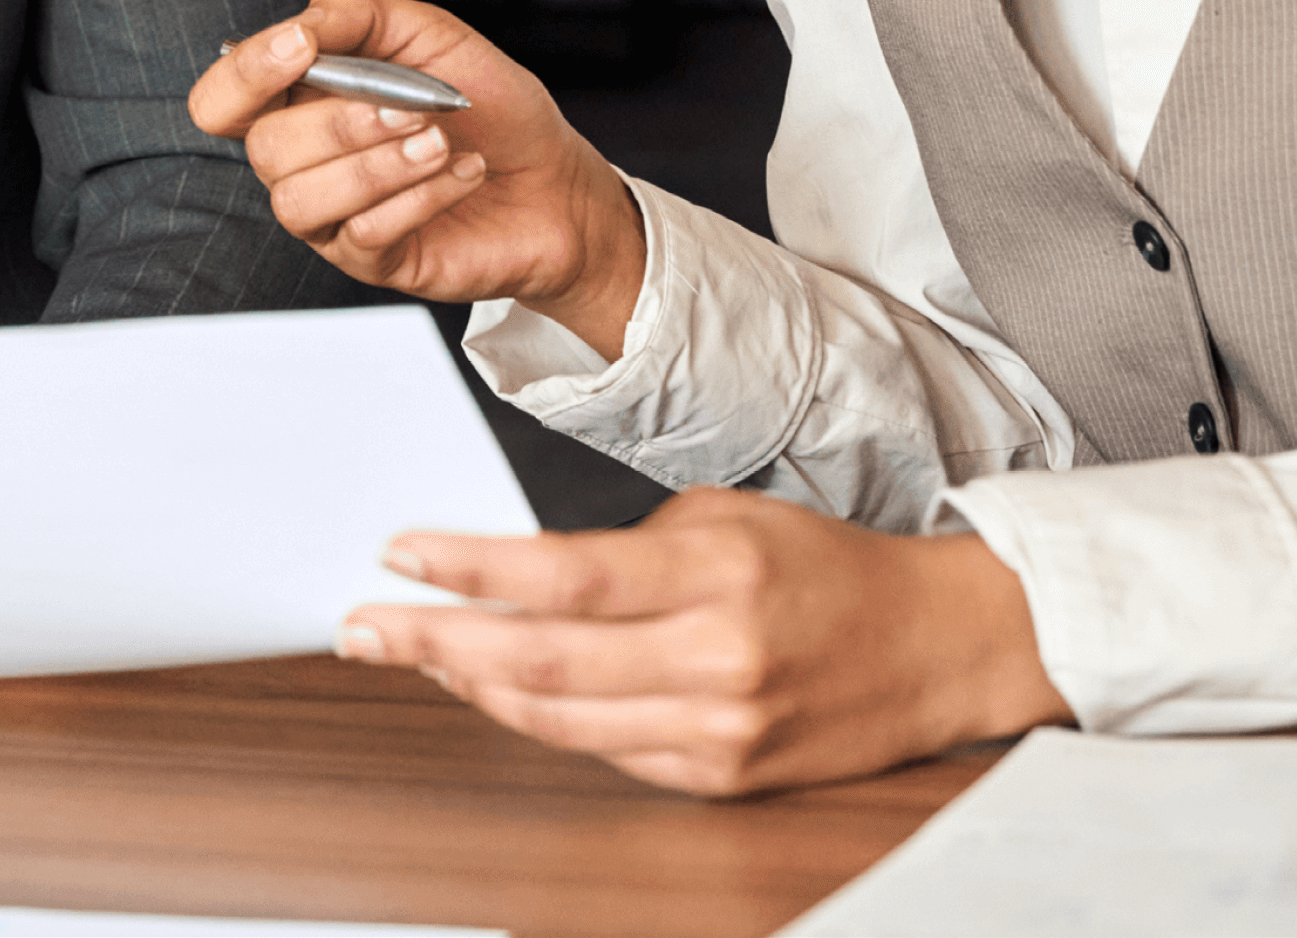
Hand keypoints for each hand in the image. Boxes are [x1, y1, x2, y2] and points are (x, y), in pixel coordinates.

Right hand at [187, 0, 647, 352]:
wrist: (554, 178)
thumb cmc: (488, 105)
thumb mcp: (427, 32)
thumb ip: (354, 12)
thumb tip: (298, 25)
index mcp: (301, 99)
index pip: (221, 98)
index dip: (245, 72)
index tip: (302, 46)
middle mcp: (303, 161)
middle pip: (264, 150)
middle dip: (342, 120)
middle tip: (415, 106)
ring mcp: (333, 218)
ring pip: (301, 202)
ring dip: (379, 165)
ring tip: (441, 143)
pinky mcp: (371, 262)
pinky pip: (362, 236)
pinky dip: (421, 196)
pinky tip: (464, 173)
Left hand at [336, 489, 1064, 796]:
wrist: (934, 647)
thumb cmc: (823, 567)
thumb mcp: (726, 518)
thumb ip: (623, 546)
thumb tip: (511, 571)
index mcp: (717, 571)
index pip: (564, 573)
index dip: (469, 568)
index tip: (400, 553)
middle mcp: (716, 657)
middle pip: (541, 658)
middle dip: (435, 641)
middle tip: (362, 625)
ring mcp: (718, 730)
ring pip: (558, 719)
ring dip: (472, 685)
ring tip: (413, 652)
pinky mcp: (720, 778)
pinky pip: (602, 752)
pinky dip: (539, 719)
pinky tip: (495, 688)